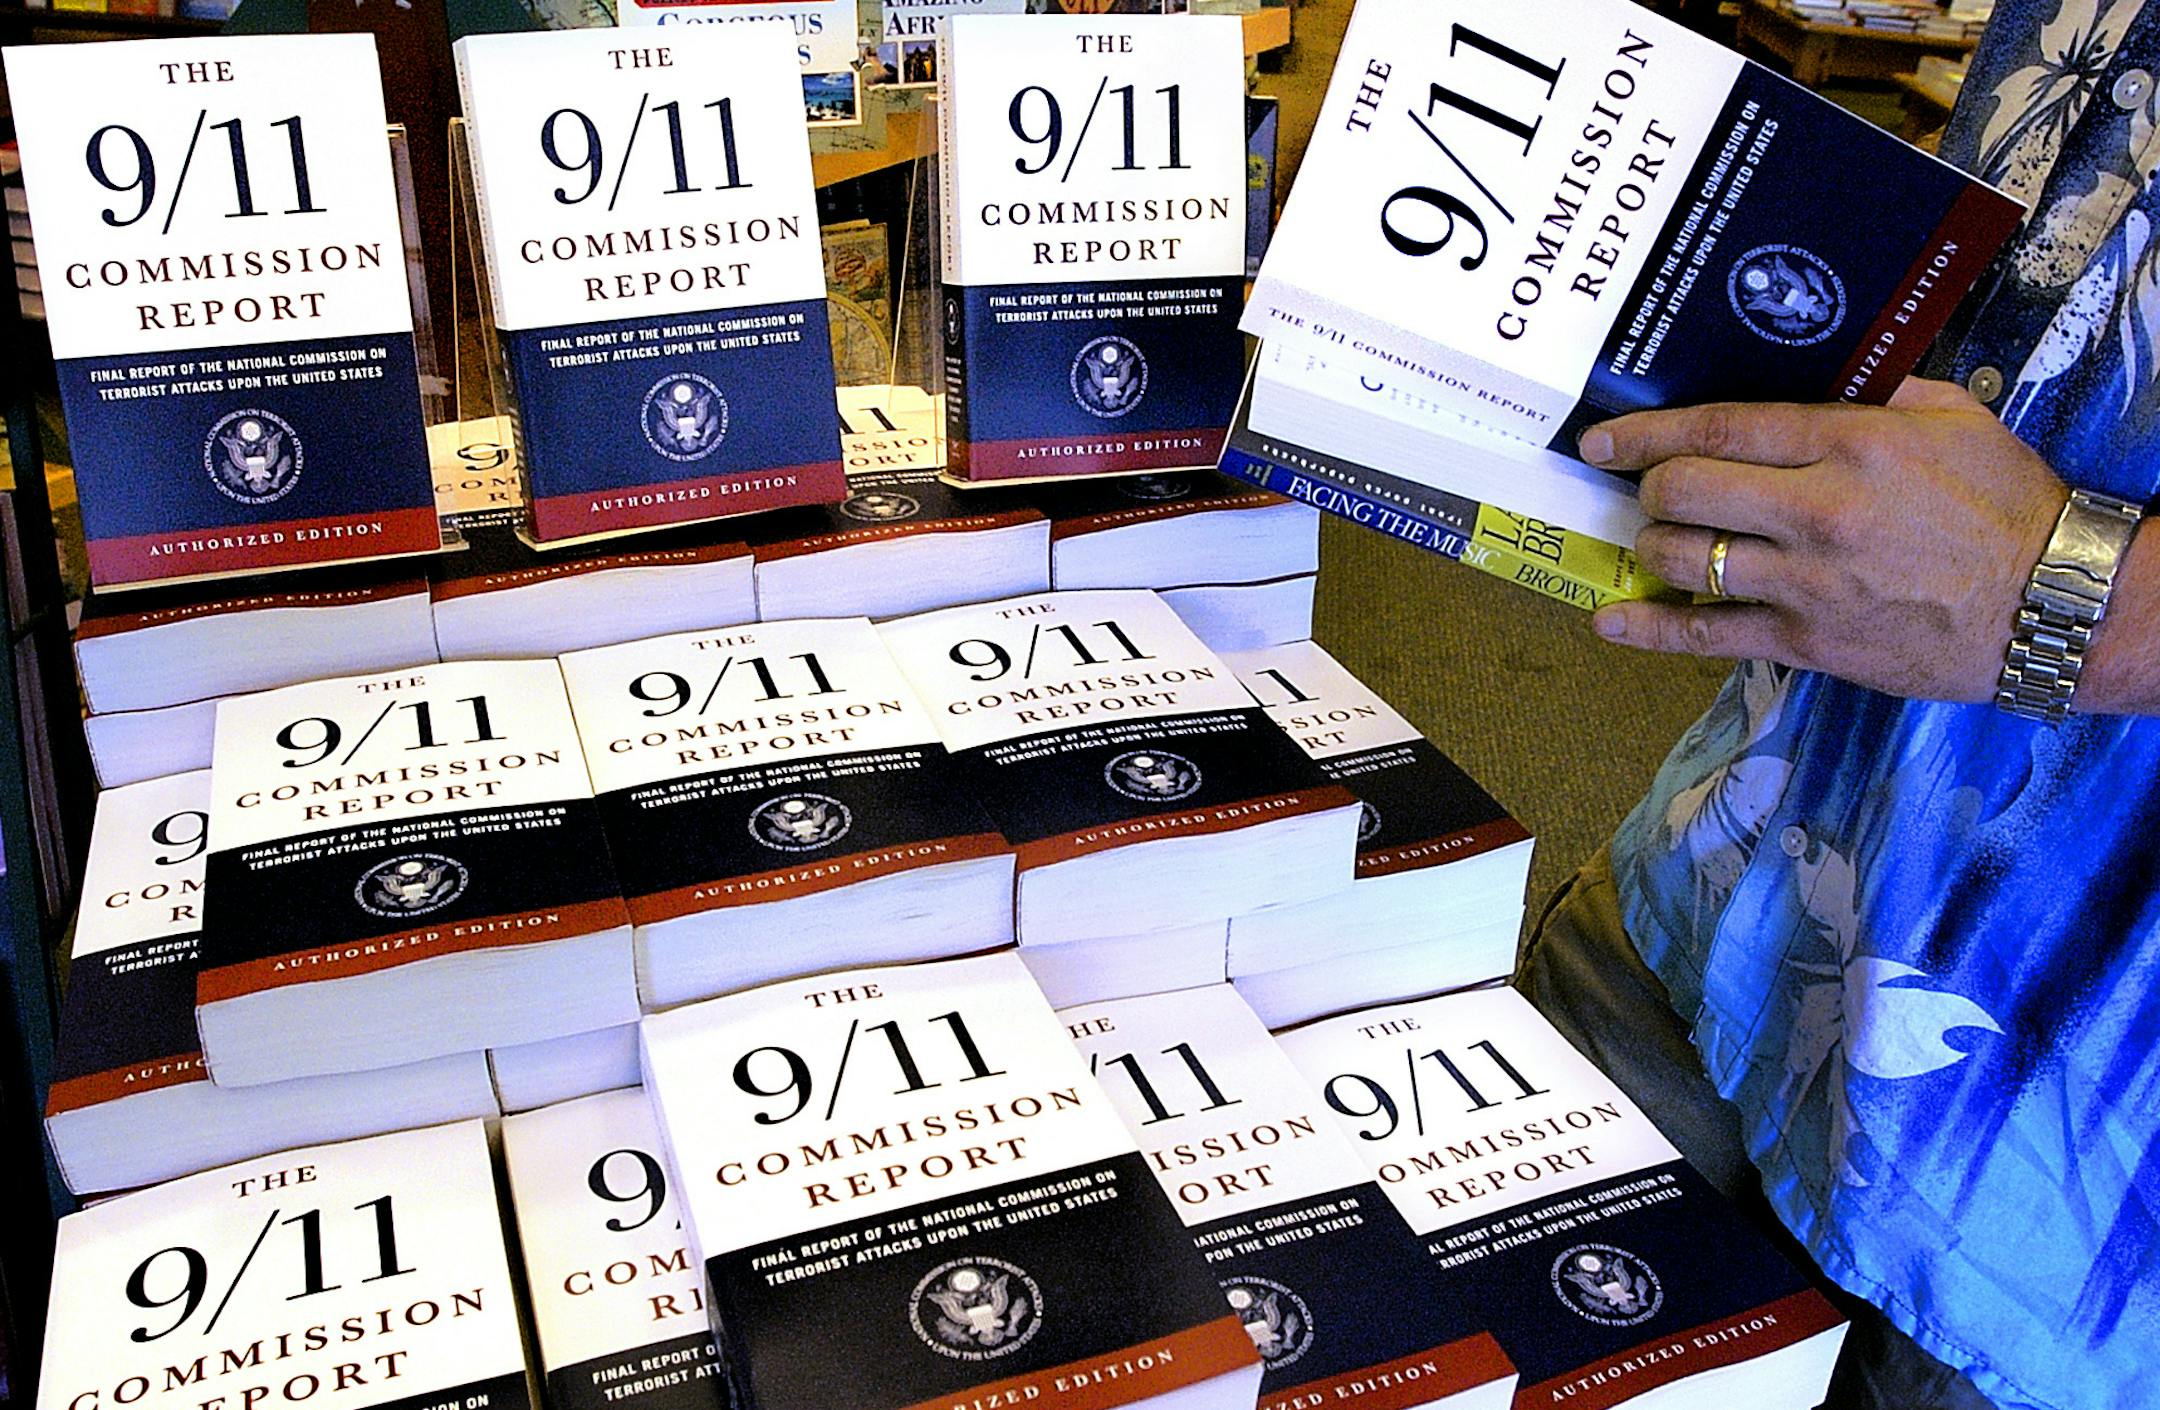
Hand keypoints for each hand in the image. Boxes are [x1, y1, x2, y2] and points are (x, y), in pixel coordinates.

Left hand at [1581, 379, 2068, 702]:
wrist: (2053, 601)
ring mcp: (1805, 582)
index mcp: (1849, 444)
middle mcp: (1817, 511)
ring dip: (1654, 546)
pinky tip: (1612, 621)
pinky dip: (1649, 629)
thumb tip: (1812, 375)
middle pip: (1683, 491)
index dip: (1646, 433)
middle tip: (1650, 488)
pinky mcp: (1806, 642)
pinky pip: (1705, 636)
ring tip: (1658, 539)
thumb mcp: (1951, 417)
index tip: (1605, 439)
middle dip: (1651, 487)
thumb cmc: (2005, 503)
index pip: (1718, 429)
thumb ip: (1873, 392)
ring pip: (1684, 559)